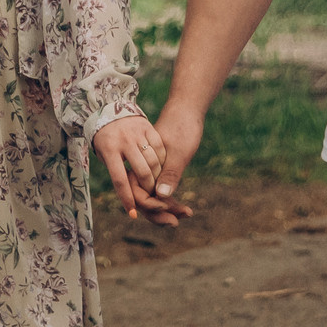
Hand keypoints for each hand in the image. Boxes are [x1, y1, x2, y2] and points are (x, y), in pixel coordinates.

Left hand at [90, 113, 169, 218]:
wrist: (110, 109)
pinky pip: (160, 149)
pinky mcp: (147, 126)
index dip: (128, 200)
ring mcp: (136, 132)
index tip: (133, 214)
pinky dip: (162, 161)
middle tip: (151, 196)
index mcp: (109, 150)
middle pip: (143, 173)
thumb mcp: (104, 156)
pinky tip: (160, 166)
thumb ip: (117, 174)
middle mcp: (123, 141)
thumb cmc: (105, 140)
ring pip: (154, 162)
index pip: (120, 181)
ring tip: (156, 184)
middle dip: (149, 189)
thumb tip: (130, 200)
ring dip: (158, 177)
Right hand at [130, 104, 203, 226]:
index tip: (172, 216)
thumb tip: (161, 196)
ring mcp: (152, 165)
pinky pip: (159, 186)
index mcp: (143, 160)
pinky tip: (180, 204)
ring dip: (165, 206)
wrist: (187, 106)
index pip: (139, 192)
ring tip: (184, 213)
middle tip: (179, 220)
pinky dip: (168, 196)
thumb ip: (170, 172)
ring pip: (152, 193)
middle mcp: (144, 164)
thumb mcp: (180, 150)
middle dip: (158, 212)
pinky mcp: (160, 163)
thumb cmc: (182, 125)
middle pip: (144, 196)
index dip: (152, 207)